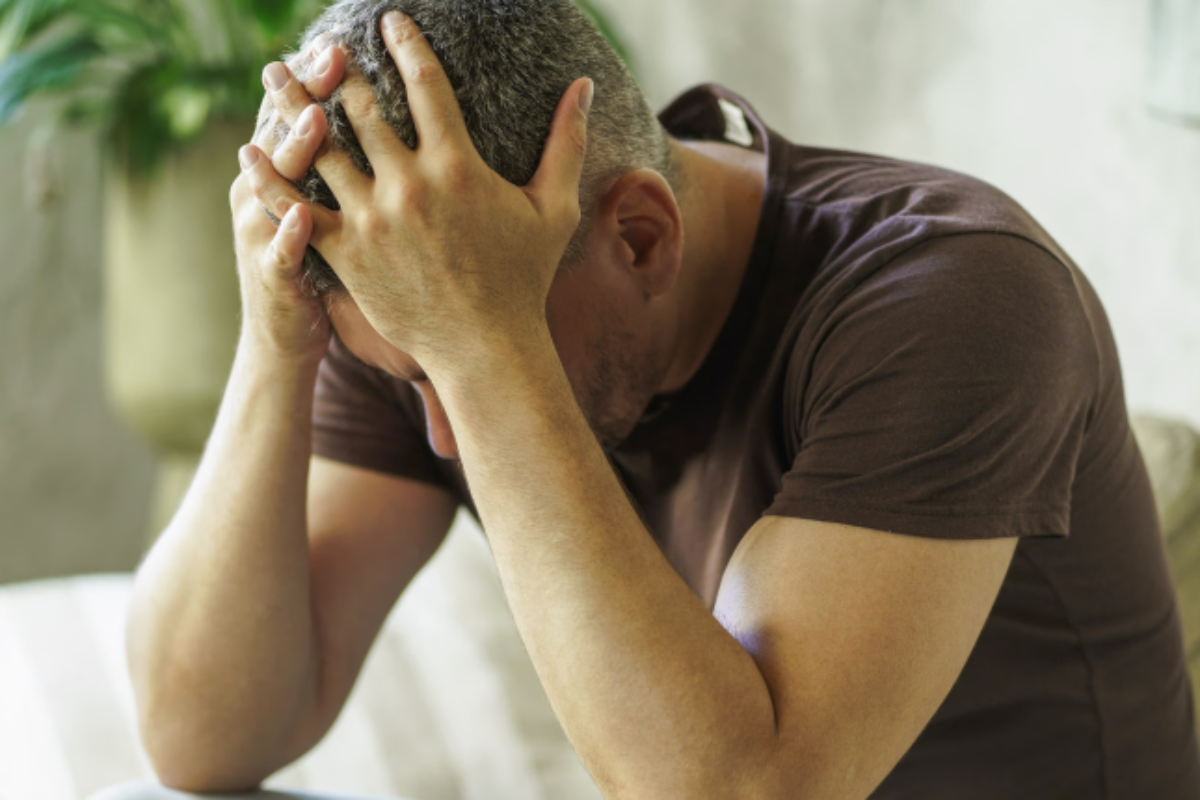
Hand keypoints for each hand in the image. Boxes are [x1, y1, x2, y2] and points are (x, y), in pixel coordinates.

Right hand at [228, 37, 348, 366]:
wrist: (285, 336)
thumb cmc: (318, 265)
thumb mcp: (327, 207)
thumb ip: (342, 163)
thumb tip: (372, 114)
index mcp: (281, 172)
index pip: (295, 111)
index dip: (315, 77)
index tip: (343, 44)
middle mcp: (262, 193)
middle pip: (283, 131)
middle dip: (306, 90)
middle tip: (334, 56)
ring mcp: (263, 233)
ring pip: (277, 184)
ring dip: (293, 149)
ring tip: (316, 118)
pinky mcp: (273, 275)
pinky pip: (282, 251)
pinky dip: (290, 232)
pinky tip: (304, 214)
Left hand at [247, 11, 593, 375]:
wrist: (486, 347)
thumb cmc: (524, 278)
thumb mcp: (555, 208)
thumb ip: (567, 142)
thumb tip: (585, 86)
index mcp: (458, 165)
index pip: (427, 83)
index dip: (405, 44)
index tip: (390, 21)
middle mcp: (410, 183)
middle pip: (361, 107)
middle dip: (334, 68)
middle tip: (315, 46)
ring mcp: (373, 218)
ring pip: (319, 147)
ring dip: (291, 106)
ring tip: (273, 76)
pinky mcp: (347, 252)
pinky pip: (296, 208)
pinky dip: (269, 177)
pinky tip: (249, 150)